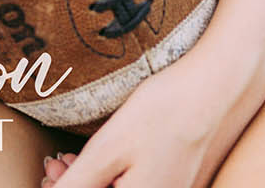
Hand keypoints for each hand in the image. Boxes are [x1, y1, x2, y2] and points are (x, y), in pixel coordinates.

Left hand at [37, 49, 253, 187]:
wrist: (218, 86)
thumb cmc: (164, 112)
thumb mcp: (108, 149)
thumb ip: (77, 185)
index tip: (46, 172)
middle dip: (75, 187)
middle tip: (54, 163)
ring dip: (93, 183)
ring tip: (72, 156)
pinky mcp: (181, 181)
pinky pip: (139, 185)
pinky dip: (116, 176)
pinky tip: (108, 156)